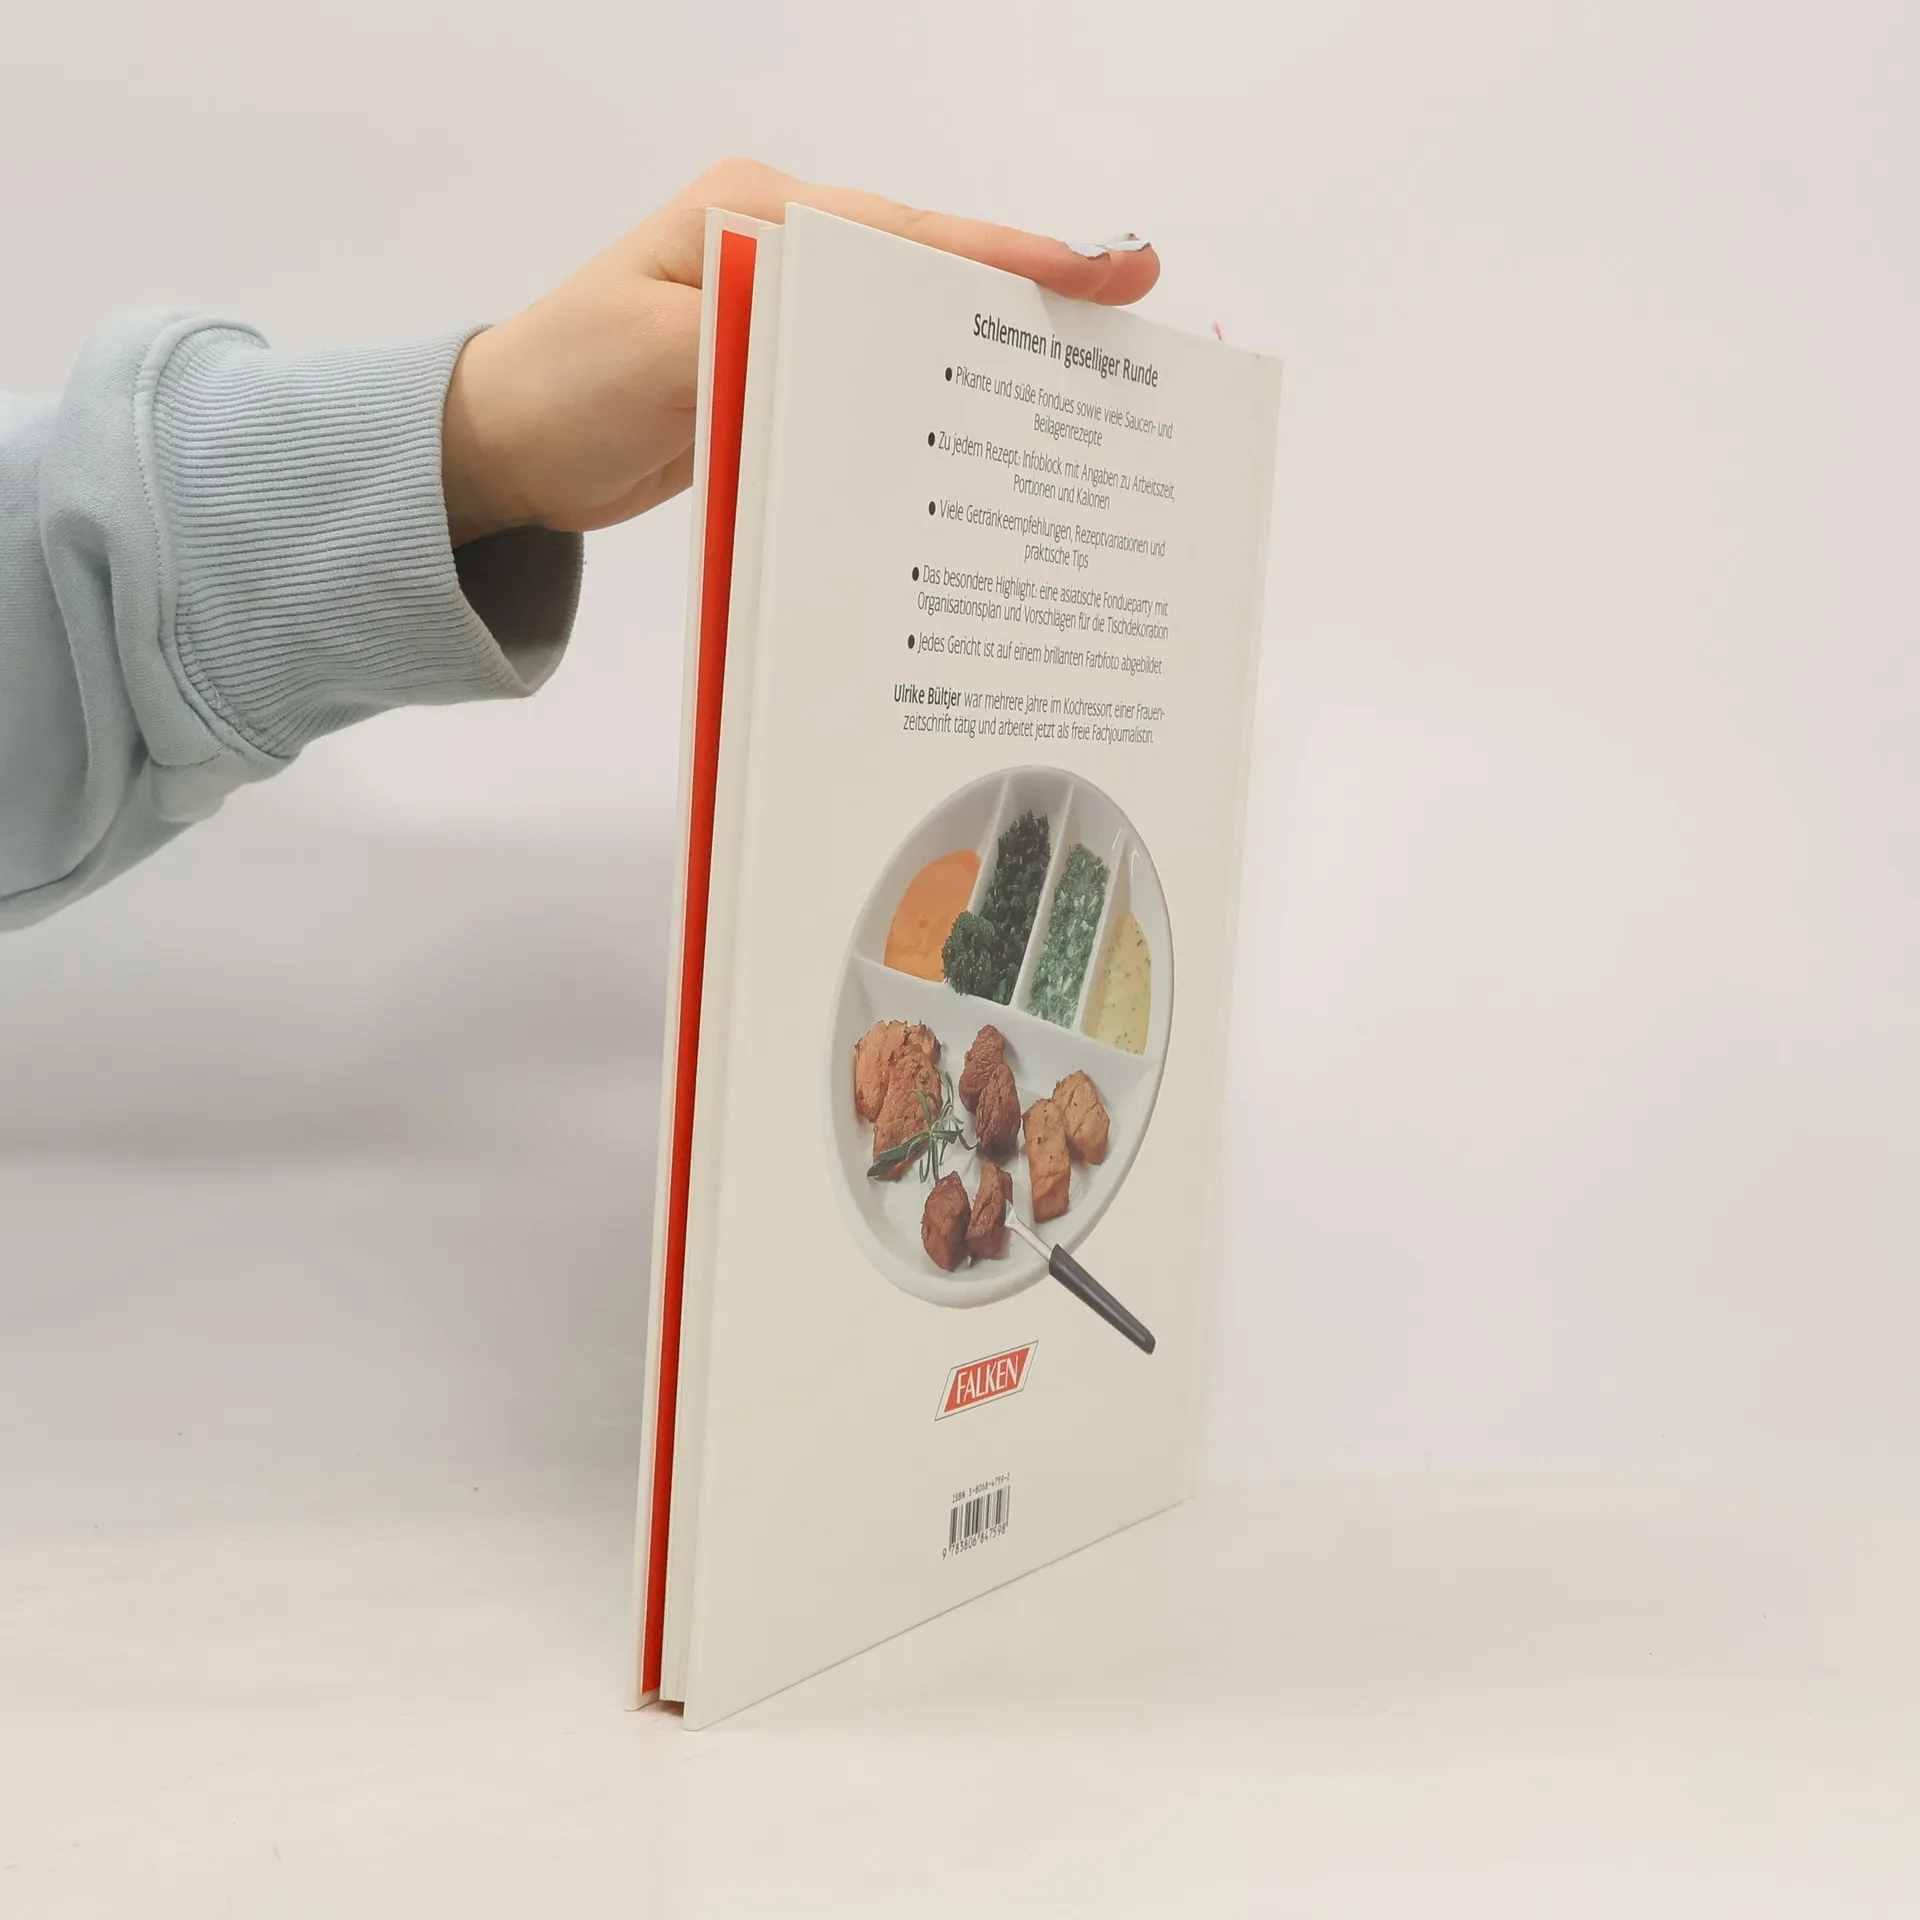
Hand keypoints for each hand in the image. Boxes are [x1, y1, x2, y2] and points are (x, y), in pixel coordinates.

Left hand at [439, 159, 1159, 546]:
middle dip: (1026, 294)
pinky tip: (988, 422)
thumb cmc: (567, 383)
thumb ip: (762, 334)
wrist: (504, 447)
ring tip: (1084, 374)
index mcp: (758, 217)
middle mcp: (780, 249)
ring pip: (910, 325)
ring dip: (988, 347)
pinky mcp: (780, 369)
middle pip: (928, 270)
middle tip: (1129, 317)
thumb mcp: (659, 355)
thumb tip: (864, 334)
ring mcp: (782, 310)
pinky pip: (874, 374)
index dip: (1009, 255)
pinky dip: (934, 391)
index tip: (1104, 268)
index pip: (906, 233)